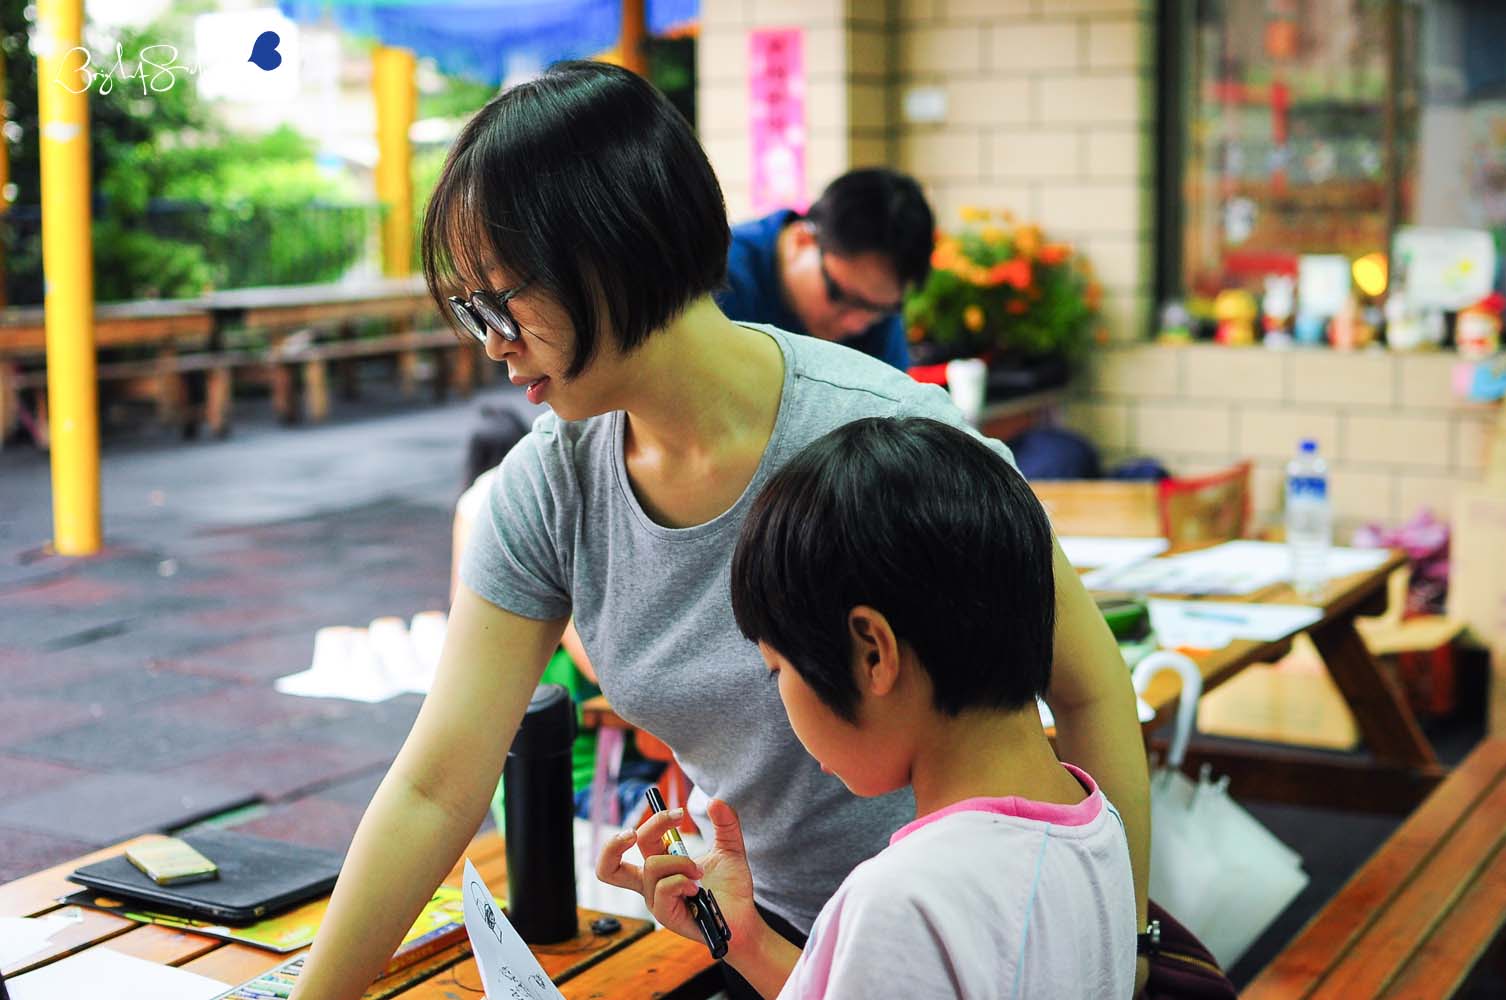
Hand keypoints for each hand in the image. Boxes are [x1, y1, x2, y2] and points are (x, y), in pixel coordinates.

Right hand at [596, 798, 763, 955]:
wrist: (743, 917)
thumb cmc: (730, 886)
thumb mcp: (730, 847)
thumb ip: (725, 823)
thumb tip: (714, 801)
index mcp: (661, 864)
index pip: (643, 839)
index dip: (656, 821)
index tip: (680, 814)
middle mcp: (652, 882)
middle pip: (609, 866)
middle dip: (614, 844)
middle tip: (631, 834)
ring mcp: (656, 899)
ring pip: (652, 866)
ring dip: (680, 862)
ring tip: (700, 872)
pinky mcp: (665, 915)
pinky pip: (663, 888)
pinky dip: (681, 880)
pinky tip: (696, 887)